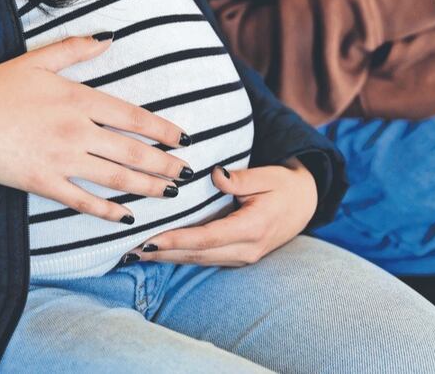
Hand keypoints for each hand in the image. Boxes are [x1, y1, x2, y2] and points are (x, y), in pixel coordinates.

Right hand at [0, 34, 192, 223]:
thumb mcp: (37, 60)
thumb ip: (75, 48)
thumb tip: (109, 37)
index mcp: (79, 100)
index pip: (132, 117)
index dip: (162, 130)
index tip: (183, 139)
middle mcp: (78, 132)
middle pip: (132, 152)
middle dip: (164, 165)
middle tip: (186, 174)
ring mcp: (63, 160)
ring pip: (116, 178)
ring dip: (147, 187)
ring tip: (169, 194)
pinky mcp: (45, 184)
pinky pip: (83, 201)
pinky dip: (107, 211)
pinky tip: (126, 218)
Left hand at [124, 159, 317, 266]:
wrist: (306, 204)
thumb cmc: (283, 185)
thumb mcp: (267, 176)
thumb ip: (240, 178)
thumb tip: (215, 175)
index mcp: (253, 228)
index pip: (207, 237)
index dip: (177, 240)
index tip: (150, 240)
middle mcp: (246, 249)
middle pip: (197, 254)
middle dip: (162, 254)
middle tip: (128, 251)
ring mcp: (242, 257)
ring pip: (198, 260)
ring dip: (167, 258)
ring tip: (135, 254)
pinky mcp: (236, 257)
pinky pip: (204, 258)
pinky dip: (179, 256)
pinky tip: (158, 252)